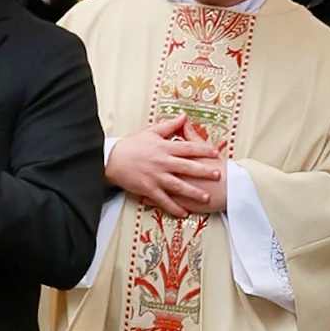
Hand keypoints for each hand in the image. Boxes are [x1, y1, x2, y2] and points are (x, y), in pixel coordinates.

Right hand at [108, 114, 226, 215]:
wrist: (111, 159)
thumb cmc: (132, 145)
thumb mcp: (150, 131)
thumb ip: (169, 125)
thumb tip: (184, 116)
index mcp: (164, 148)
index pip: (188, 148)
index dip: (203, 150)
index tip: (215, 153)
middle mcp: (163, 163)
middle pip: (187, 167)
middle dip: (204, 171)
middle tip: (218, 175)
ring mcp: (156, 177)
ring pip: (178, 186)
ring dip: (193, 192)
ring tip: (206, 197)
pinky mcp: (148, 189)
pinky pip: (164, 200)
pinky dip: (174, 207)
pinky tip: (184, 213)